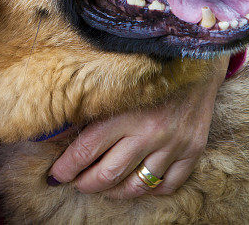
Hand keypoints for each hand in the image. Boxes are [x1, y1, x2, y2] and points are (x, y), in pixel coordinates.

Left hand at [47, 55, 228, 198]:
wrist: (194, 56)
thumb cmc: (146, 68)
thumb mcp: (113, 83)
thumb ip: (88, 109)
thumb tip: (55, 133)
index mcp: (124, 112)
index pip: (86, 150)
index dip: (66, 168)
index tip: (54, 175)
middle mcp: (150, 131)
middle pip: (109, 174)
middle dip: (85, 184)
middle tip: (75, 184)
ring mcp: (174, 144)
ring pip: (137, 186)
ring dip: (114, 193)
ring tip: (102, 189)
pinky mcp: (193, 150)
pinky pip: (168, 185)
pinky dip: (150, 191)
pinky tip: (136, 185)